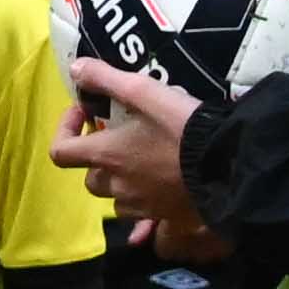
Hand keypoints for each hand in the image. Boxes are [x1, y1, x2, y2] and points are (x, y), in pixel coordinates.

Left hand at [52, 59, 218, 260]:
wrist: (228, 165)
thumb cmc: (182, 127)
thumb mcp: (144, 92)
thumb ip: (106, 79)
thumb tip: (76, 69)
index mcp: (106, 156)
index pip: (60, 153)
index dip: (64, 131)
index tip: (85, 114)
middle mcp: (118, 186)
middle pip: (90, 179)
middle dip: (96, 159)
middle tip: (117, 139)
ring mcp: (142, 206)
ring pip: (116, 199)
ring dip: (120, 182)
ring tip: (141, 162)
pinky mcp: (166, 217)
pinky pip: (145, 219)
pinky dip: (145, 207)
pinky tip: (160, 195)